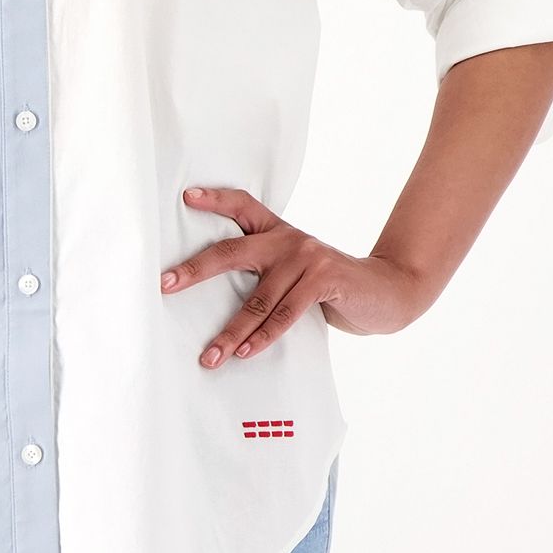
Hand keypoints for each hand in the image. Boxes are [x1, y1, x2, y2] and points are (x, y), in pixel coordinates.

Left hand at [161, 184, 425, 361]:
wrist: (387, 292)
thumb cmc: (332, 286)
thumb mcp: (298, 270)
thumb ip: (268, 273)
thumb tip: (218, 302)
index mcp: (278, 231)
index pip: (242, 205)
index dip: (215, 199)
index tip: (186, 197)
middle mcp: (288, 238)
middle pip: (232, 251)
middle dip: (195, 269)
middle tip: (165, 284)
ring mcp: (306, 257)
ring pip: (257, 297)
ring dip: (230, 331)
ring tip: (210, 355)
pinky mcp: (324, 279)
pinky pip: (285, 313)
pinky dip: (262, 337)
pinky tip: (245, 352)